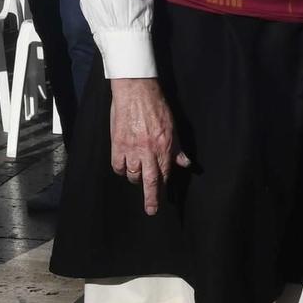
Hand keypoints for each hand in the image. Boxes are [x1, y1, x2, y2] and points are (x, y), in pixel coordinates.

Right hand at [110, 77, 190, 214]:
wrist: (136, 91)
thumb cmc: (156, 106)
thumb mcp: (173, 127)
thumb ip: (177, 148)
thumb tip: (185, 164)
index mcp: (164, 147)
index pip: (165, 174)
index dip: (163, 186)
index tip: (162, 196)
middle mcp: (149, 151)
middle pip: (149, 181)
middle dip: (151, 198)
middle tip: (151, 210)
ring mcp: (132, 149)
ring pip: (133, 174)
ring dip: (136, 178)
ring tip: (138, 175)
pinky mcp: (117, 144)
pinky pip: (118, 166)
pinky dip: (121, 169)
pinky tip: (124, 167)